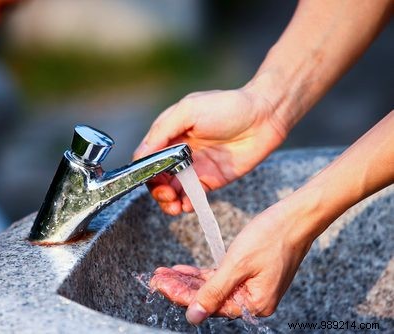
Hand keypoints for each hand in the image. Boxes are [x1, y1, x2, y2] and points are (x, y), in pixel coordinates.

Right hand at [133, 88, 287, 214]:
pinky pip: (193, 197)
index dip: (145, 170)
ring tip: (174, 204)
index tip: (149, 178)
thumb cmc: (226, 106)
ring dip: (168, 201)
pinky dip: (186, 204)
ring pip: (173, 191)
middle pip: (157, 178)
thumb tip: (140, 155)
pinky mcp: (210, 180)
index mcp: (170, 134)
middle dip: (157, 189)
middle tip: (165, 194)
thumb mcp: (188, 110)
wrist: (264, 117)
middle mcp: (179, 153)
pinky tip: (187, 204)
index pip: (148, 157)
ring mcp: (194, 168)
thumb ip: (162, 131)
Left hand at [150, 203, 312, 323]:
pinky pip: (220, 278)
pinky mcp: (249, 274)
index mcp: (254, 304)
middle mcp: (253, 300)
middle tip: (158, 278)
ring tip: (165, 274)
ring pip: (211, 287)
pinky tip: (183, 270)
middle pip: (208, 298)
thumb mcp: (238, 264)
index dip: (182, 296)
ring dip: (188, 280)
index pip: (209, 306)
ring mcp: (251, 287)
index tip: (161, 286)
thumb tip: (195, 316)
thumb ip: (214, 291)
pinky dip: (202, 274)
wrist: (295, 217)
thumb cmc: (273, 237)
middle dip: (180, 287)